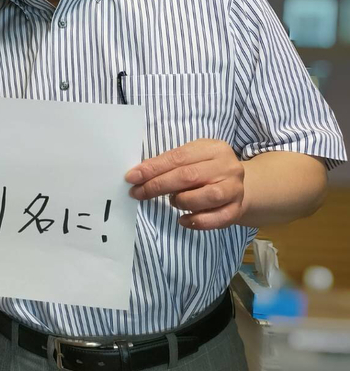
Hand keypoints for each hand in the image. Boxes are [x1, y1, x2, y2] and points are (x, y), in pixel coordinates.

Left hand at [125, 139, 244, 229]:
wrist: (238, 186)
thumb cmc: (206, 170)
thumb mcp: (192, 158)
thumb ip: (170, 163)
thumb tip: (139, 174)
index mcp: (214, 148)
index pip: (179, 157)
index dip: (153, 168)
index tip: (132, 177)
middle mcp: (227, 167)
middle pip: (189, 176)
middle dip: (159, 185)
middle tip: (139, 192)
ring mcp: (235, 189)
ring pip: (208, 196)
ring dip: (182, 201)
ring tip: (172, 202)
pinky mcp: (237, 209)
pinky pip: (217, 218)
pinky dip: (197, 221)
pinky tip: (182, 220)